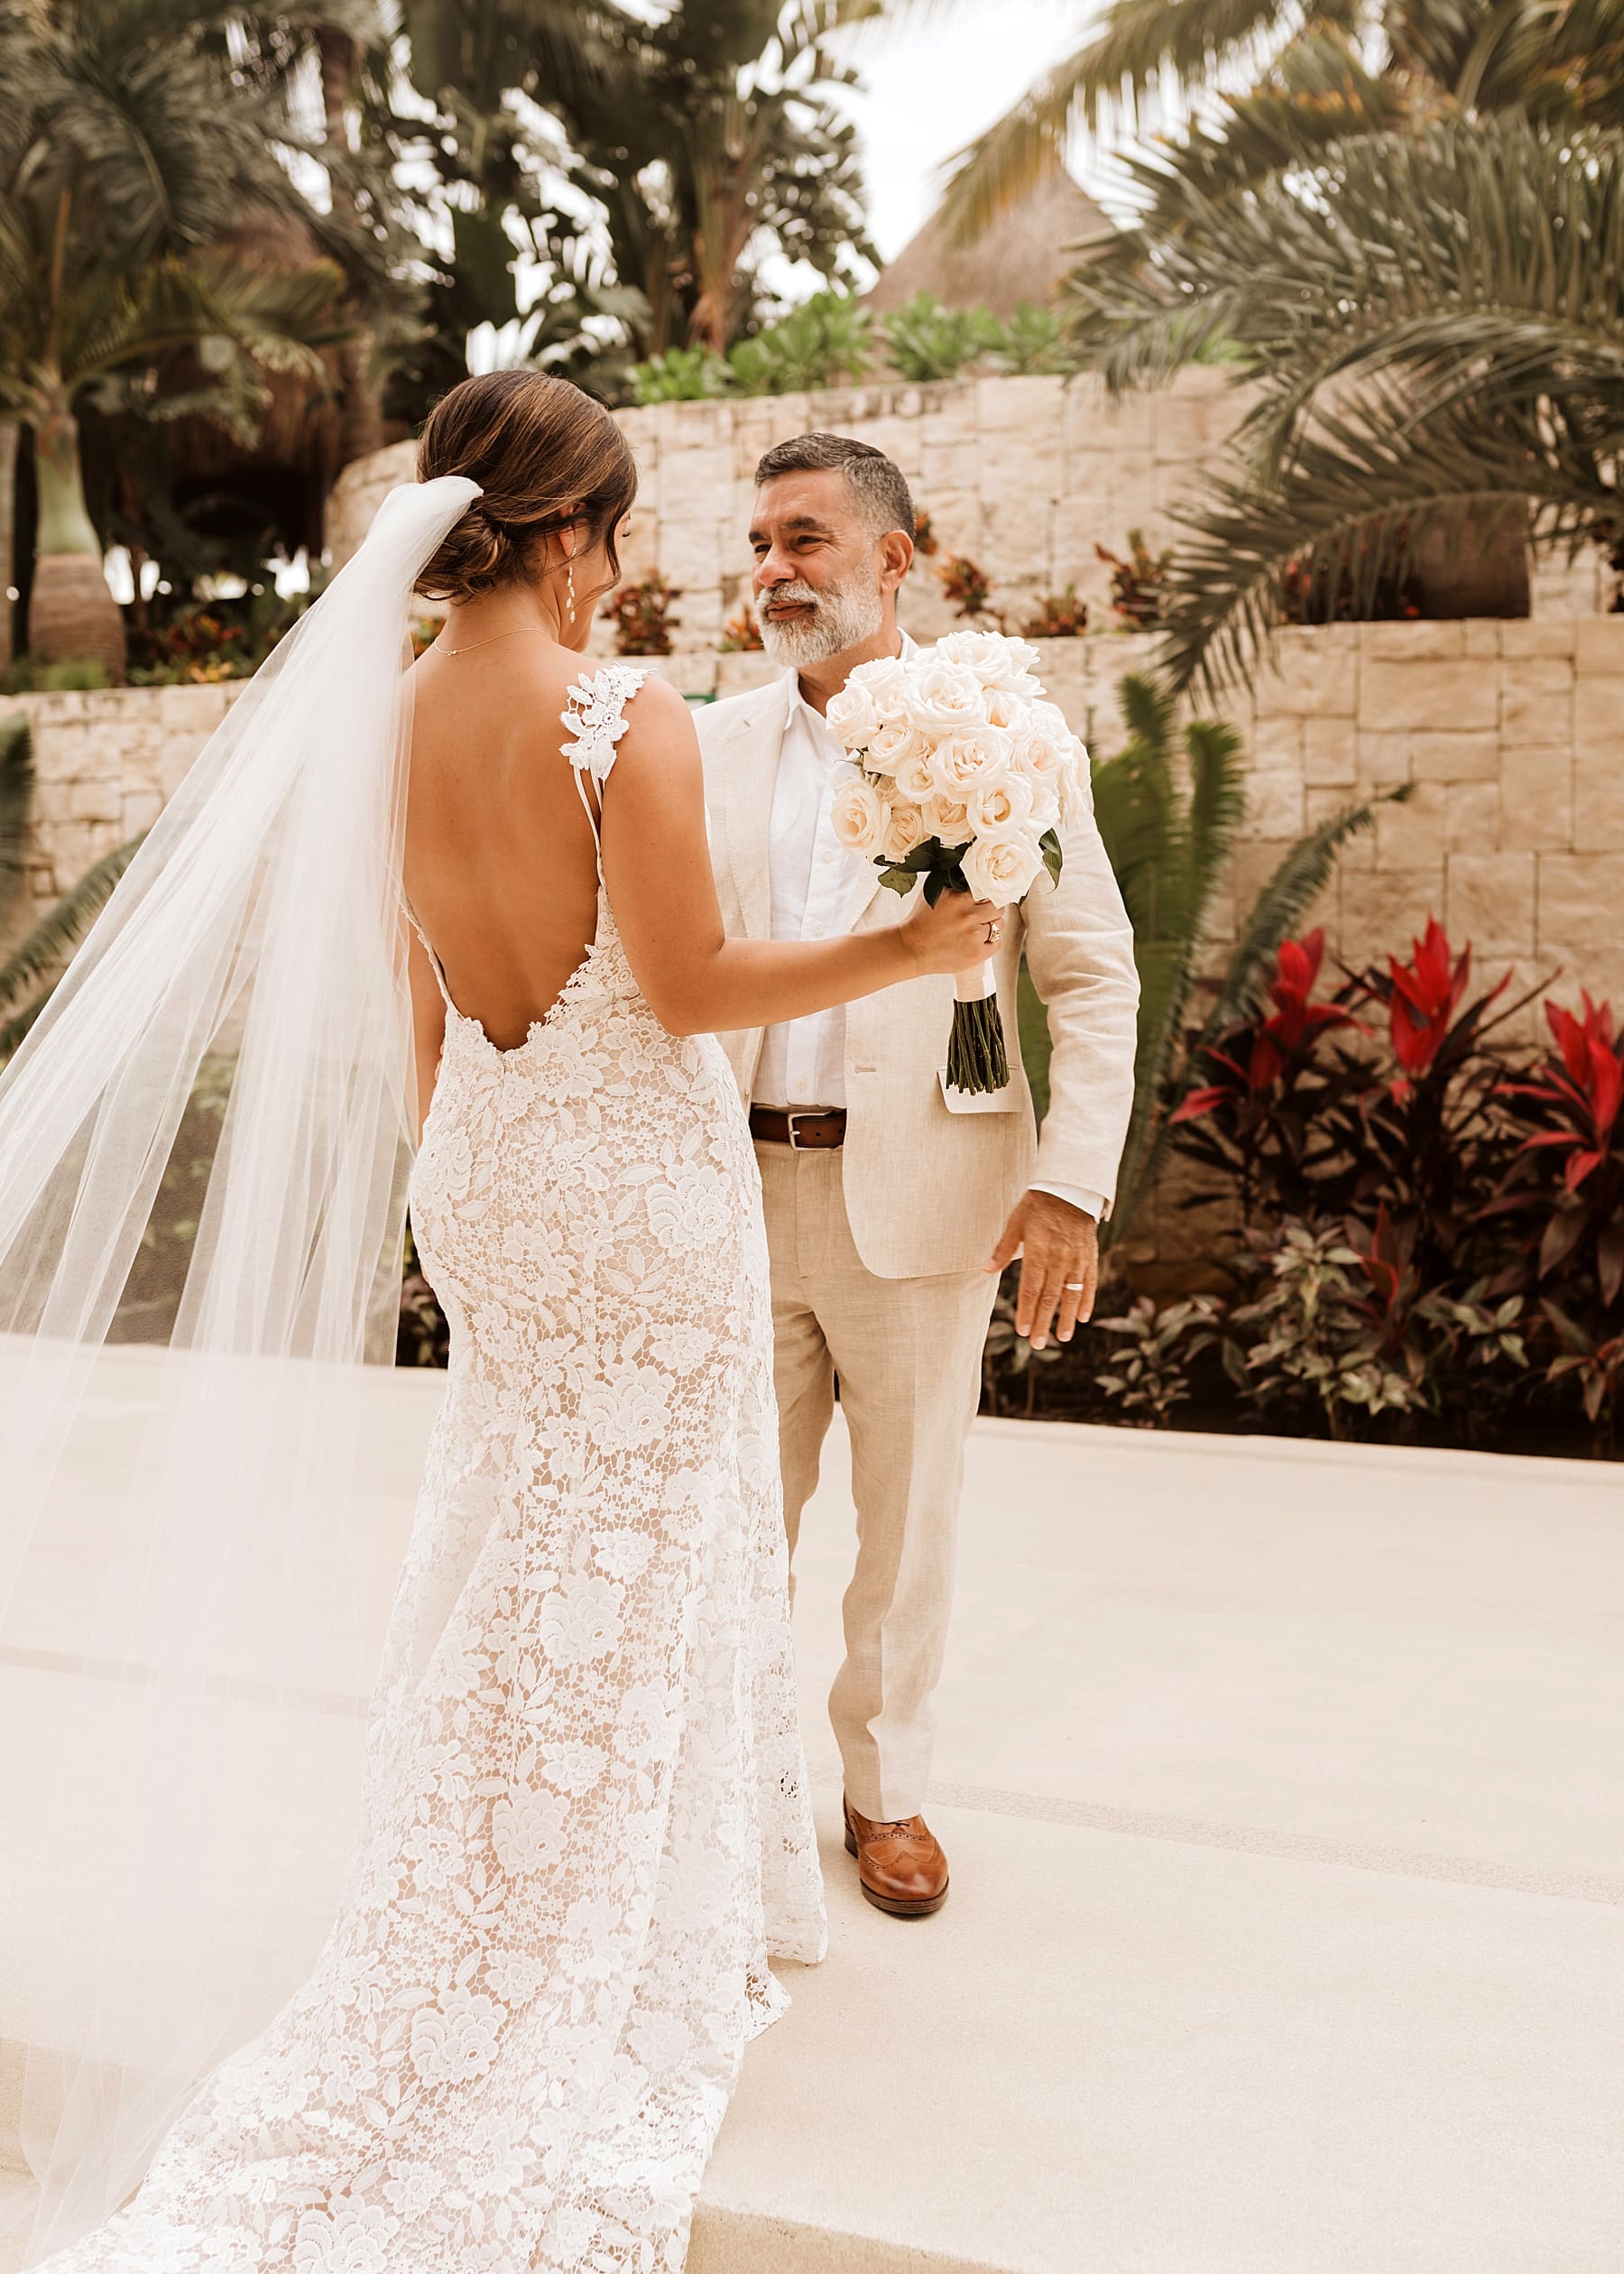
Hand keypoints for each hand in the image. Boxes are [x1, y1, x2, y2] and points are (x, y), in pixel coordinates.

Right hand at [899, 891, 1003, 976]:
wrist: (911, 948)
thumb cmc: (921, 920)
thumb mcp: (933, 893)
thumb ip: (953, 883)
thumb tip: (970, 873)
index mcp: (960, 899)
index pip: (989, 891)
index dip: (988, 895)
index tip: (985, 898)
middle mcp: (969, 917)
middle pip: (998, 908)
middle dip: (992, 909)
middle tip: (984, 913)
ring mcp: (974, 937)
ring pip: (1000, 926)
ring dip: (993, 925)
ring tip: (980, 928)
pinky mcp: (977, 954)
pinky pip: (998, 944)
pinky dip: (992, 941)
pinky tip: (981, 940)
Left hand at [986, 1189, 1098, 1348]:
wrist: (1070, 1189)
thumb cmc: (1038, 1205)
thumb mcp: (1016, 1223)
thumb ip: (1003, 1249)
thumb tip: (986, 1270)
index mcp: (1038, 1253)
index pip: (1031, 1290)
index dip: (1027, 1312)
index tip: (1023, 1331)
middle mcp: (1059, 1260)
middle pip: (1050, 1298)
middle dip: (1044, 1323)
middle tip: (1039, 1344)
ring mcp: (1076, 1260)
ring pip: (1071, 1295)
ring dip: (1066, 1318)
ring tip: (1063, 1338)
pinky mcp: (1089, 1257)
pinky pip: (1089, 1283)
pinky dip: (1087, 1300)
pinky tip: (1083, 1316)